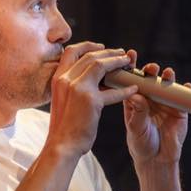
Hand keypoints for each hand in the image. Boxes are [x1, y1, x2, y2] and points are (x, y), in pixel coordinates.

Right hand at [45, 42, 138, 158]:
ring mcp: (77, 88)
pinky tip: (133, 90)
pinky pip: (112, 90)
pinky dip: (125, 90)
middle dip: (108, 52)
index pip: (70, 51)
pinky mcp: (91, 101)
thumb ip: (70, 85)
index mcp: (57, 78)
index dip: (87, 45)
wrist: (61, 145)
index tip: (101, 46)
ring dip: (117, 61)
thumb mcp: (62, 99)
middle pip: (89, 56)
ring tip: (128, 63)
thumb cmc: (63, 125)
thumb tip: (86, 76)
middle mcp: (65, 79)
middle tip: (121, 53)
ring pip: (100, 64)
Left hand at [122, 50, 188, 165]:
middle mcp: (150, 98)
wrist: (157, 159)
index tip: (130, 55)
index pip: (131, 80)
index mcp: (134, 100)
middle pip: (150, 79)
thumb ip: (138, 113)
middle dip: (150, 70)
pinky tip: (186, 85)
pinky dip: (186, 89)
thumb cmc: (141, 144)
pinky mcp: (179, 110)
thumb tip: (137, 95)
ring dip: (168, 77)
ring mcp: (165, 102)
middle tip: (151, 68)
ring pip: (167, 85)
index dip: (130, 67)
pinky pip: (184, 96)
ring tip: (168, 74)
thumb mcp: (136, 129)